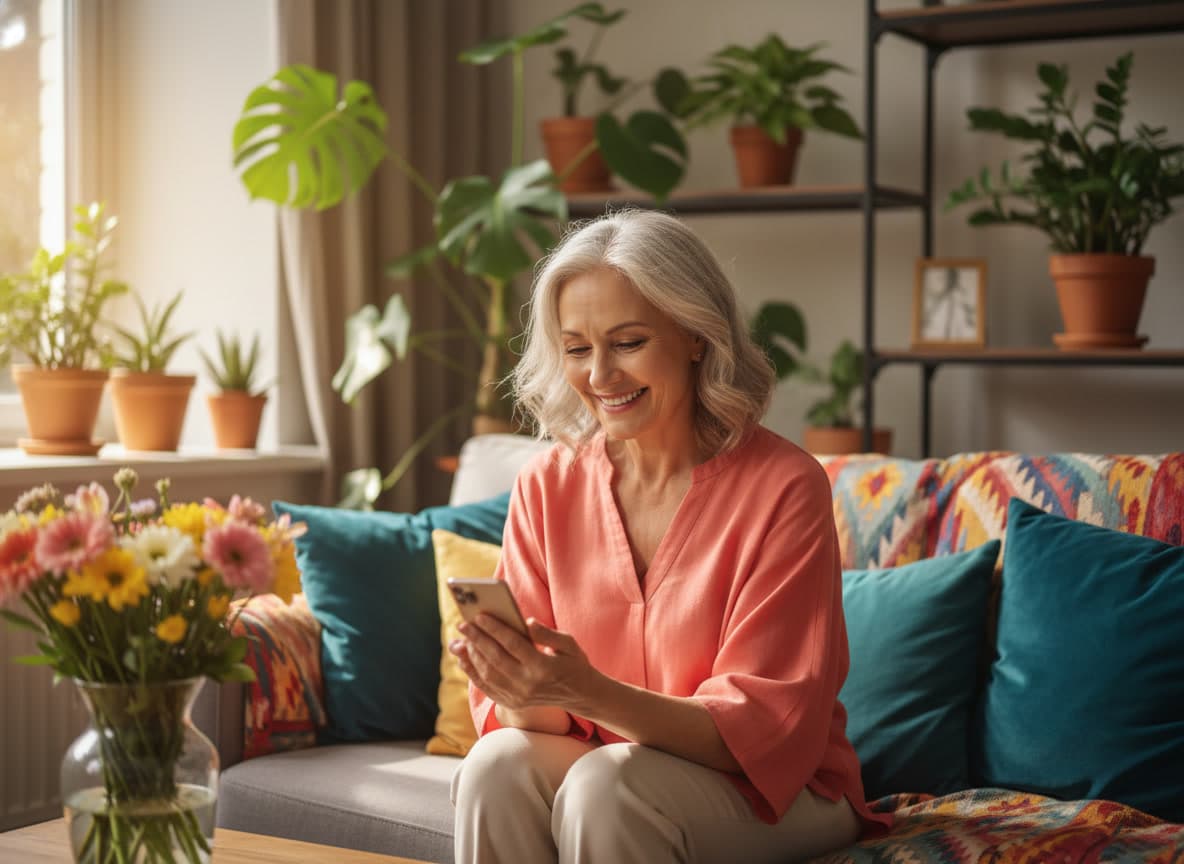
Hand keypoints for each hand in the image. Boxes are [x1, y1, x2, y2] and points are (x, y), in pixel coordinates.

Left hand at [449, 615, 595, 712]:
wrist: (581, 696)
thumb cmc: (574, 663)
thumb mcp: (569, 644)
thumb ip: (546, 633)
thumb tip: (526, 622)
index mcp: (543, 667)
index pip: (513, 645)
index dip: (494, 629)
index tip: (479, 615)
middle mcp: (529, 685)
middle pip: (495, 659)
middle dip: (477, 640)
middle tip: (463, 624)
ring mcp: (519, 697)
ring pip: (488, 675)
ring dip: (472, 656)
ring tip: (461, 640)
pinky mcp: (513, 704)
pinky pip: (487, 688)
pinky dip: (473, 673)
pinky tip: (465, 659)